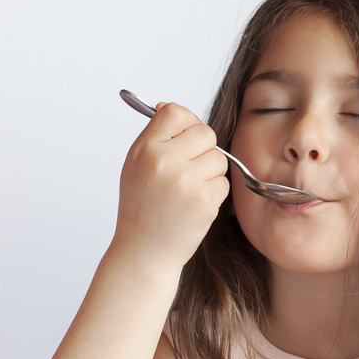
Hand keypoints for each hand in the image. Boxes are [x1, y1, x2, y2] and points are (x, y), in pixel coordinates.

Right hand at [112, 102, 229, 269]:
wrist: (144, 251)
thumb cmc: (142, 208)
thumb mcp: (136, 165)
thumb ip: (155, 136)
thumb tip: (170, 107)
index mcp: (145, 149)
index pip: (176, 112)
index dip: (186, 122)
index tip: (184, 135)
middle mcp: (165, 162)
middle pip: (205, 132)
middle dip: (203, 148)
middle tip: (190, 167)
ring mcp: (186, 181)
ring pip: (218, 158)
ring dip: (210, 172)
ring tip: (188, 189)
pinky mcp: (204, 201)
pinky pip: (223, 182)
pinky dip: (214, 192)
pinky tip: (194, 204)